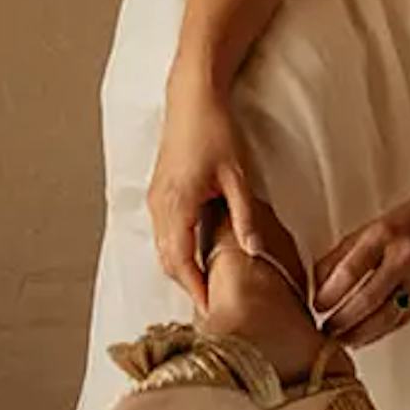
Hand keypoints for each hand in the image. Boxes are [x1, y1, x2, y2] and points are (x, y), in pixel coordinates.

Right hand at [147, 78, 270, 308]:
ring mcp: (156, 199)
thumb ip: (244, 216)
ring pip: (162, 249)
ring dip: (181, 269)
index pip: (181, 261)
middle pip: (167, 261)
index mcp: (176, 204)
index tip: (210, 311)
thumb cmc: (214, 129)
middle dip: (187, 285)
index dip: (194, 290)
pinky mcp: (159, 193)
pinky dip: (176, 252)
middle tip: (212, 307)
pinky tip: (197, 256)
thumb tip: (254, 251)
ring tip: (207, 288)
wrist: (191, 97)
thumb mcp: (236, 175)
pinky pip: (162, 234)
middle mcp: (160, 205)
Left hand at [310, 187, 409, 346]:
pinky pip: (403, 320)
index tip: (317, 307)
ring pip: (386, 317)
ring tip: (343, 340)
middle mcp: (405, 257)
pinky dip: (381, 331)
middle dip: (342, 321)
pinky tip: (367, 336)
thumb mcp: (371, 229)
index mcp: (383, 235)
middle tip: (325, 331)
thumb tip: (317, 284)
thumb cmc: (409, 222)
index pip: (350, 271)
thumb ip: (342, 255)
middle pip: (367, 300)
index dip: (330, 295)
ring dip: (360, 334)